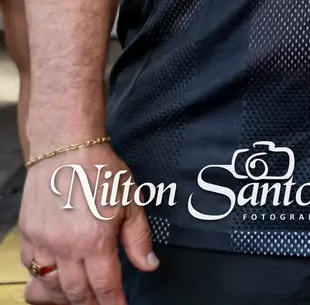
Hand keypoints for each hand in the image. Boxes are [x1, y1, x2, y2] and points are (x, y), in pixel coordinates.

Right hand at [20, 143, 158, 304]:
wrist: (65, 150)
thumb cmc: (101, 171)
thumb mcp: (131, 202)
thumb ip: (138, 238)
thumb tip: (148, 265)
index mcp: (95, 240)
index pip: (105, 285)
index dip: (113, 303)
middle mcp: (66, 247)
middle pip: (77, 292)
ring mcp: (43, 243)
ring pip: (51, 286)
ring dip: (66, 297)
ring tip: (81, 299)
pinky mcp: (29, 236)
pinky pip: (32, 269)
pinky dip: (44, 280)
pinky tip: (57, 280)